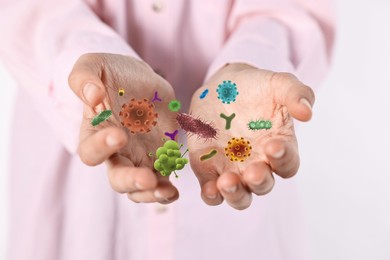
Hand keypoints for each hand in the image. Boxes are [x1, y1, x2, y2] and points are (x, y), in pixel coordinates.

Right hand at [68, 53, 178, 203]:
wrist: (141, 79)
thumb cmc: (113, 73)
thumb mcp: (95, 65)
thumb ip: (84, 77)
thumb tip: (92, 96)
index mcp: (95, 133)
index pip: (90, 150)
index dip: (101, 147)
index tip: (119, 135)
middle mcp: (115, 152)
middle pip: (117, 177)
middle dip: (131, 180)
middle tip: (147, 178)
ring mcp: (138, 157)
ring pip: (139, 187)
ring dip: (151, 193)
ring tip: (166, 191)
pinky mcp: (159, 157)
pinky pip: (161, 179)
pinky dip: (166, 189)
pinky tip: (174, 191)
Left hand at [188, 63, 313, 209]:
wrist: (222, 87)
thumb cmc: (256, 88)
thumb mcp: (278, 84)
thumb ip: (296, 94)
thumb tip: (306, 113)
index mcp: (279, 147)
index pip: (287, 164)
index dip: (283, 159)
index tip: (274, 146)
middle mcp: (258, 164)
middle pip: (263, 184)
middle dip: (259, 181)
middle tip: (253, 172)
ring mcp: (233, 170)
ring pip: (240, 195)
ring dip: (235, 194)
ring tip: (227, 182)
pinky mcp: (209, 171)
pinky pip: (213, 192)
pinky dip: (212, 195)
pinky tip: (210, 189)